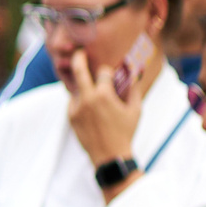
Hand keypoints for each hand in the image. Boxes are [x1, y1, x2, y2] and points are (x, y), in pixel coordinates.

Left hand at [63, 54, 147, 172]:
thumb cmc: (126, 132)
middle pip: (79, 70)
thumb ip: (133, 88)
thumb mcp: (135, 109)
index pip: (102, 72)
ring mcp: (76, 108)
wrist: (109, 156)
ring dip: (83, 87)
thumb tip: (135, 70)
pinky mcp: (70, 117)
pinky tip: (90, 106)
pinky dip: (80, 100)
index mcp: (104, 95)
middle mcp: (87, 99)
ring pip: (76, 89)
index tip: (109, 73)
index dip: (107, 72)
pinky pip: (73, 102)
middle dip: (79, 57)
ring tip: (91, 89)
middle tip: (79, 51)